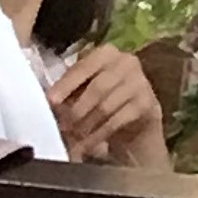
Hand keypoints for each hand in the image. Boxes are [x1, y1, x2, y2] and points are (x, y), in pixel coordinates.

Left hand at [49, 44, 166, 166]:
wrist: (137, 115)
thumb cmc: (103, 97)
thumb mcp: (85, 87)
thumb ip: (70, 89)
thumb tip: (50, 104)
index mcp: (107, 53)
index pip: (84, 67)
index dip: (66, 85)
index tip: (51, 101)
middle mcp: (126, 62)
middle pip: (97, 88)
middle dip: (77, 109)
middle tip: (62, 126)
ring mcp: (140, 82)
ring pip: (106, 106)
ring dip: (86, 124)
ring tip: (73, 136)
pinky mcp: (147, 104)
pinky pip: (117, 121)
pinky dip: (99, 134)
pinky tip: (87, 144)